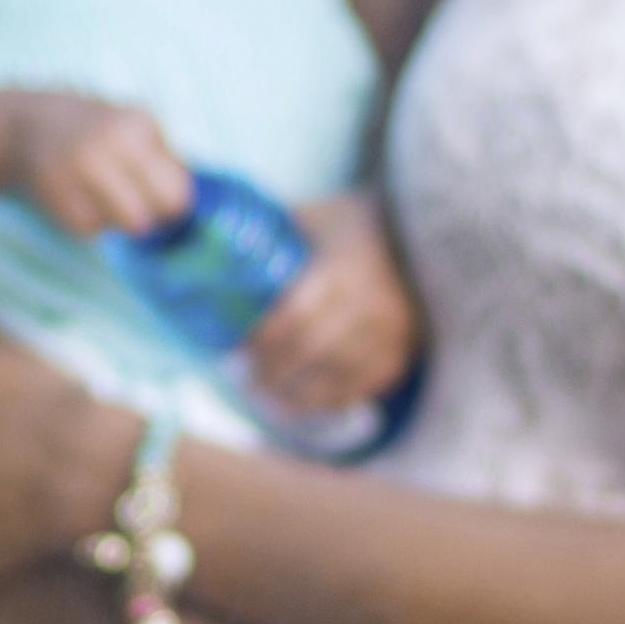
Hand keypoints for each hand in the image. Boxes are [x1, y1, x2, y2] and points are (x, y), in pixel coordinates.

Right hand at [5, 94, 201, 241]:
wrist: (23, 124)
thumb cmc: (91, 129)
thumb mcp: (131, 124)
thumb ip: (163, 158)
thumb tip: (186, 205)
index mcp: (138, 124)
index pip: (178, 187)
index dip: (172, 202)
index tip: (158, 201)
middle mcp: (111, 142)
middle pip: (161, 209)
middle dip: (152, 216)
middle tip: (133, 206)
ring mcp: (80, 166)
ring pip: (131, 224)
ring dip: (120, 220)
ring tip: (102, 199)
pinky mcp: (55, 191)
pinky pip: (92, 229)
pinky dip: (89, 222)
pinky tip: (76, 199)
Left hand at [240, 199, 422, 424]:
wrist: (412, 236)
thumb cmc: (346, 225)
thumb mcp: (310, 218)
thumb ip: (271, 236)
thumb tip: (212, 253)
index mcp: (346, 267)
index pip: (298, 314)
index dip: (265, 339)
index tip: (238, 348)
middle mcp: (373, 302)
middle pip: (314, 349)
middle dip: (274, 369)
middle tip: (243, 378)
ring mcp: (392, 332)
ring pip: (337, 375)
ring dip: (295, 393)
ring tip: (265, 397)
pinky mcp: (401, 353)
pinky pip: (360, 387)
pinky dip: (326, 402)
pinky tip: (298, 406)